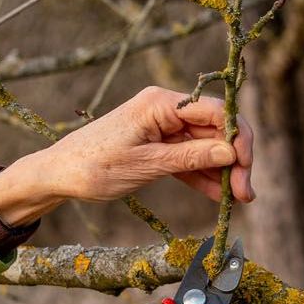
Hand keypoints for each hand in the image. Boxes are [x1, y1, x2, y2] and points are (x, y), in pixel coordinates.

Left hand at [0, 86, 255, 224]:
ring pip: (206, 146)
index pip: (215, 112)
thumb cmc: (94, 166)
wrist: (58, 175)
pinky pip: (189, 159)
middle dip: (234, 159)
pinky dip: (204, 176)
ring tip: (238, 200)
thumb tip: (230, 153)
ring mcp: (163, 128)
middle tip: (245, 193)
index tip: (245, 167)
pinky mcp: (159, 146)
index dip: (237, 137)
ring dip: (223, 171)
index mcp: (161, 103)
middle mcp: (166, 109)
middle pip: (215, 129)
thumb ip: (190, 159)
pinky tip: (220, 196)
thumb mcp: (146, 166)